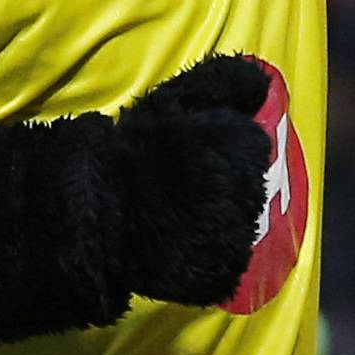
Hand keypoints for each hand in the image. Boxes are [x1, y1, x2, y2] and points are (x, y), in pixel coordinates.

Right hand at [114, 53, 271, 305]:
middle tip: (180, 187)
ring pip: (240, 225)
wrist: (92, 213)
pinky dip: (208, 257)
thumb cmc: (130, 150)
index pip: (252, 146)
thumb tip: (262, 79)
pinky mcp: (223, 275)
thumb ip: (222, 83)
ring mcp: (239, 238)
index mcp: (245, 146)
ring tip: (177, 217)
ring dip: (218, 221)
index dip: (221, 148)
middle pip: (250, 186)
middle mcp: (252, 193)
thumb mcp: (172, 101)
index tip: (191, 155)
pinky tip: (179, 245)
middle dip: (224, 184)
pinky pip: (227, 264)